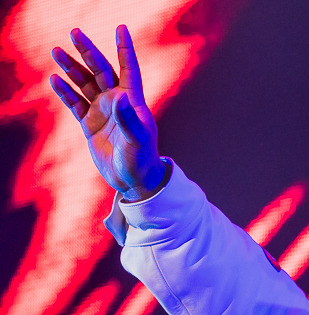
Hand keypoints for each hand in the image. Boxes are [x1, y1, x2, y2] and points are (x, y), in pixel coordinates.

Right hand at [50, 25, 164, 201]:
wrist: (133, 180)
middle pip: (100, 70)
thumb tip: (118, 97)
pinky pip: (75, 104)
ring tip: (57, 51)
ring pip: (84, 84)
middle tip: (75, 32)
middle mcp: (116, 102)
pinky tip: (55, 80)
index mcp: (132, 101)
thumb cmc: (142, 159)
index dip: (124, 49)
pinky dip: (65, 92)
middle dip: (88, 52)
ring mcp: (102, 112)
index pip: (128, 69)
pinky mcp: (89, 124)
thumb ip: (128, 119)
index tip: (121, 28)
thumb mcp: (138, 139)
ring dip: (71, 68)